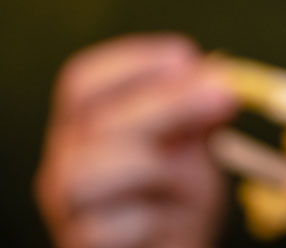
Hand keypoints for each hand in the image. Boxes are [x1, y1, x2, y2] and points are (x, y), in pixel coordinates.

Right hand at [35, 34, 237, 247]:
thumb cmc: (176, 199)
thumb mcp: (195, 146)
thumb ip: (200, 112)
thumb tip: (219, 80)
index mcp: (85, 127)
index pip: (82, 83)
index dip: (132, 63)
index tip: (185, 57)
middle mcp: (63, 163)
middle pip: (91, 120)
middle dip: (164, 102)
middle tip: (222, 93)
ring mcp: (64, 211)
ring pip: (83, 173)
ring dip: (153, 165)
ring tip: (195, 177)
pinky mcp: (79, 247)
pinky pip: (103, 230)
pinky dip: (150, 220)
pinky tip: (170, 225)